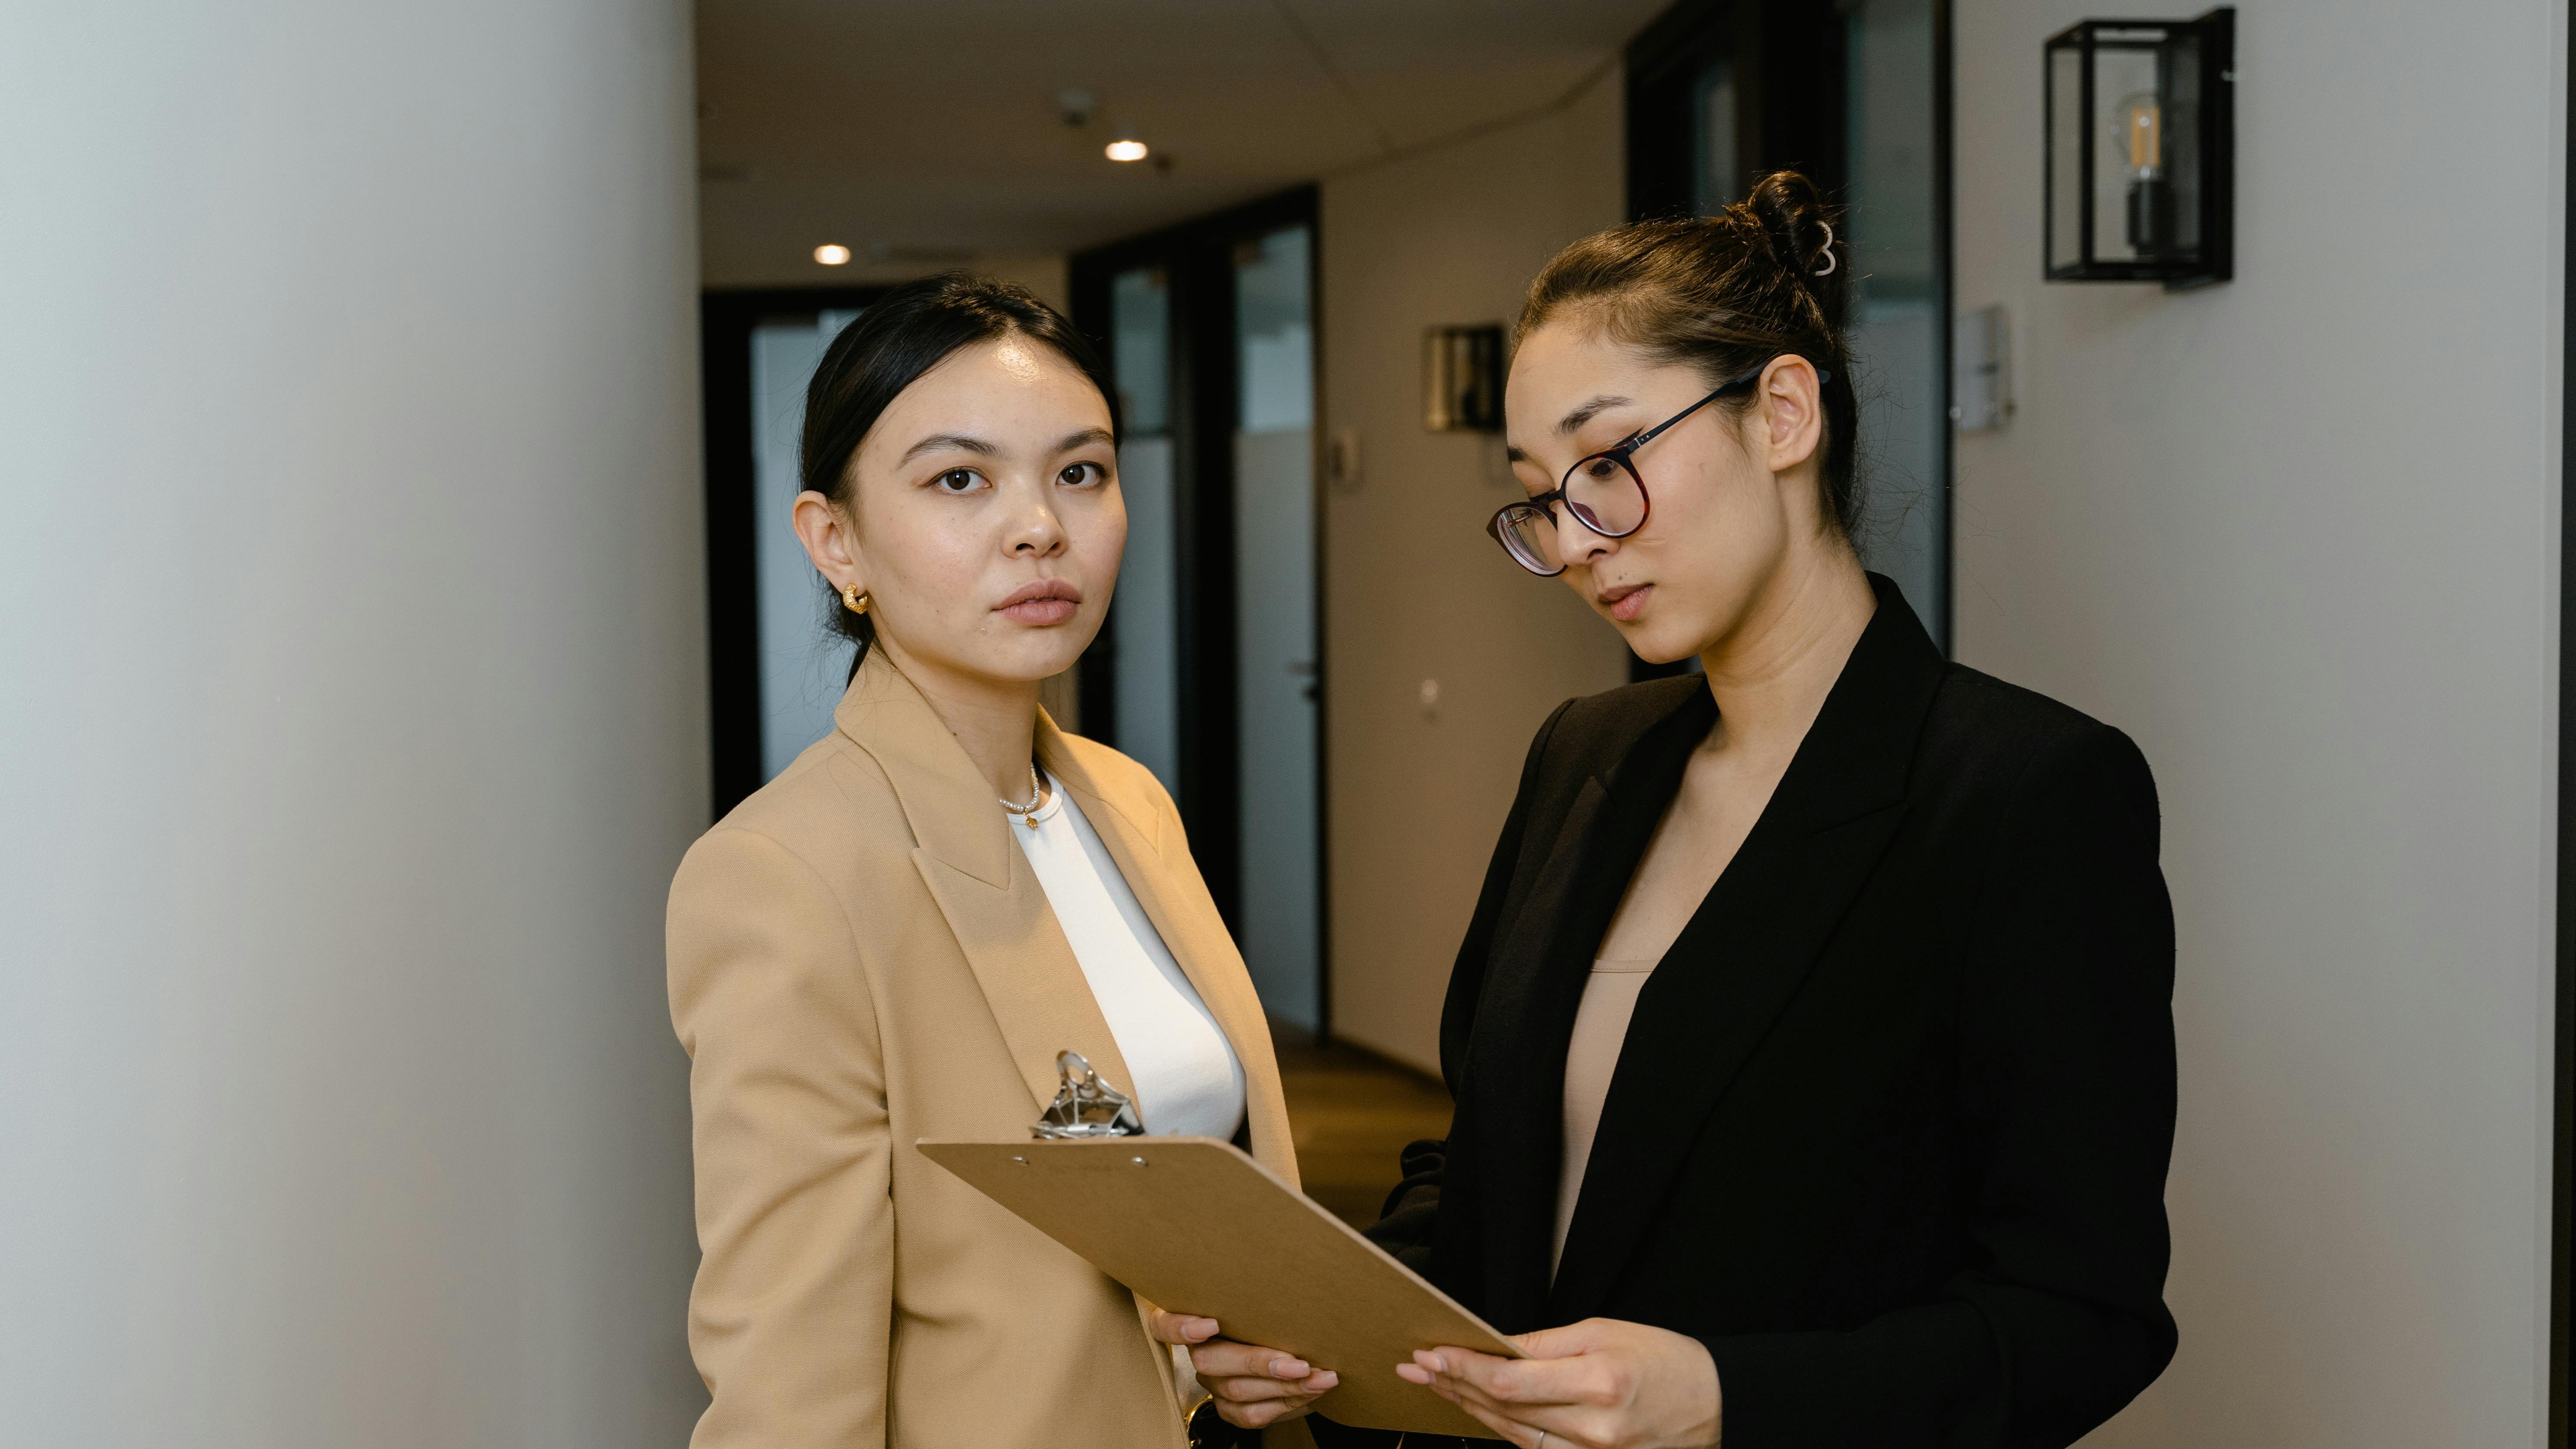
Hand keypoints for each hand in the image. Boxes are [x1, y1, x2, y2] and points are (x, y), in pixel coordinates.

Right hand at [1144, 1307, 1339, 1428]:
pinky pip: (1252, 1414)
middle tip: (1300, 1363)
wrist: (1301, 1353)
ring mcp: (1213, 1384)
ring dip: (1287, 1386)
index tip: (1210, 1323)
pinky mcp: (1229, 1410)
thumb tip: (1290, 1274)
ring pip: (1237, 1391)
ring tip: (1322, 1377)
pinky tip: (1314, 1390)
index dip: (1179, 1326)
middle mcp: (1199, 1353)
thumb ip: (1263, 1294)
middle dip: (1260, 1363)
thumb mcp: (1269, 1300)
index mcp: (1198, 1317)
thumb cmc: (1281, 1316)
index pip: (1164, 1324)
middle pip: (1211, 1361)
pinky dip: (1288, 1403)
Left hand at [1396, 1317, 1720, 1448]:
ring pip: (1514, 1436)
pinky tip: (1480, 1411)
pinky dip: (1505, 1430)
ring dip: (1471, 1410)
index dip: (1462, 1369)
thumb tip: (1495, 1346)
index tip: (1429, 1353)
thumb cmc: (1665, 1361)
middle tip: (1416, 1366)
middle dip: (1454, 1386)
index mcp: (1600, 1383)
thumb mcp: (1606, 1332)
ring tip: (1438, 1385)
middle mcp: (1595, 1429)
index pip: (1510, 1382)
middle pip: (1504, 1411)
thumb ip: (1546, 1344)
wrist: (1717, 1404)